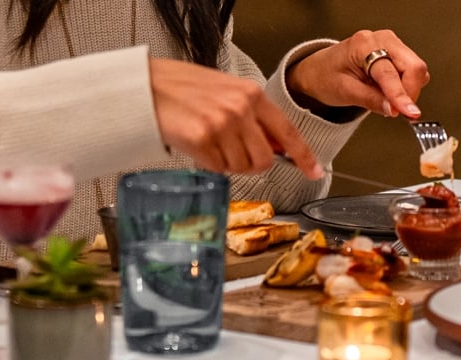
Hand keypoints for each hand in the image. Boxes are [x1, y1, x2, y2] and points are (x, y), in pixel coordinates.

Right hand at [149, 58, 321, 178]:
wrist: (146, 86)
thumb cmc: (182, 88)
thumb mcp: (226, 91)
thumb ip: (252, 115)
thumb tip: (275, 145)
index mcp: (251, 94)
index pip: (287, 130)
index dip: (303, 155)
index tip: (314, 171)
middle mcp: (240, 109)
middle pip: (264, 159)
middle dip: (252, 165)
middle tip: (233, 155)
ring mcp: (222, 125)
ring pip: (240, 167)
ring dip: (227, 163)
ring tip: (209, 143)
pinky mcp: (202, 139)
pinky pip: (217, 168)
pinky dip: (208, 163)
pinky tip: (196, 145)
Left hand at [289, 30, 429, 117]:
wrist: (319, 71)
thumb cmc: (326, 76)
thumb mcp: (344, 91)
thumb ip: (371, 100)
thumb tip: (394, 109)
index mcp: (364, 44)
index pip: (390, 72)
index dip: (401, 95)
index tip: (409, 112)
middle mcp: (381, 39)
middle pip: (414, 66)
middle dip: (409, 92)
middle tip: (398, 110)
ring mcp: (391, 44)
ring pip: (416, 70)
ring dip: (408, 90)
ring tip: (385, 97)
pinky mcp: (397, 53)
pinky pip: (413, 72)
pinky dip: (406, 86)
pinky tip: (388, 91)